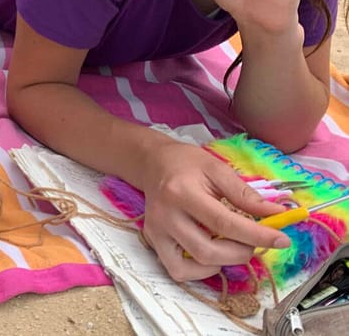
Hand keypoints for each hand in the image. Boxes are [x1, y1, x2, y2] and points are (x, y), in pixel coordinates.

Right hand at [136, 140, 289, 280]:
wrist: (153, 163)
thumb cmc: (186, 164)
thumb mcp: (217, 169)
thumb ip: (246, 195)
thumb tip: (277, 214)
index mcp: (182, 192)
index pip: (224, 223)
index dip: (256, 235)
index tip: (282, 240)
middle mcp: (166, 215)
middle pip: (209, 250)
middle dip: (242, 252)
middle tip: (255, 241)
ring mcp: (156, 230)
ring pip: (196, 263)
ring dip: (225, 261)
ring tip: (235, 245)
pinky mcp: (153, 240)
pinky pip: (178, 270)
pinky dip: (200, 271)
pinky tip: (212, 256)